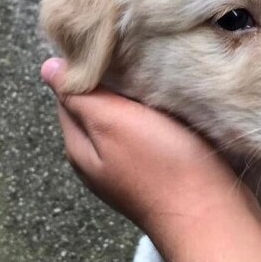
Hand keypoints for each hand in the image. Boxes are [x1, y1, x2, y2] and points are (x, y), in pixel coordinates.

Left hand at [41, 57, 253, 259]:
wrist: (211, 214)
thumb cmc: (164, 164)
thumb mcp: (114, 122)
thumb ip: (81, 97)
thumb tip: (49, 69)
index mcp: (79, 147)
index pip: (68, 94)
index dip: (87, 69)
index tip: (112, 47)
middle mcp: (97, 160)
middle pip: (96, 107)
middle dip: (113, 83)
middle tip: (139, 59)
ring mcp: (128, 169)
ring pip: (124, 120)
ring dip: (137, 100)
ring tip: (157, 80)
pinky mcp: (157, 173)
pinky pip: (147, 134)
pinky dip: (155, 117)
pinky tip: (172, 108)